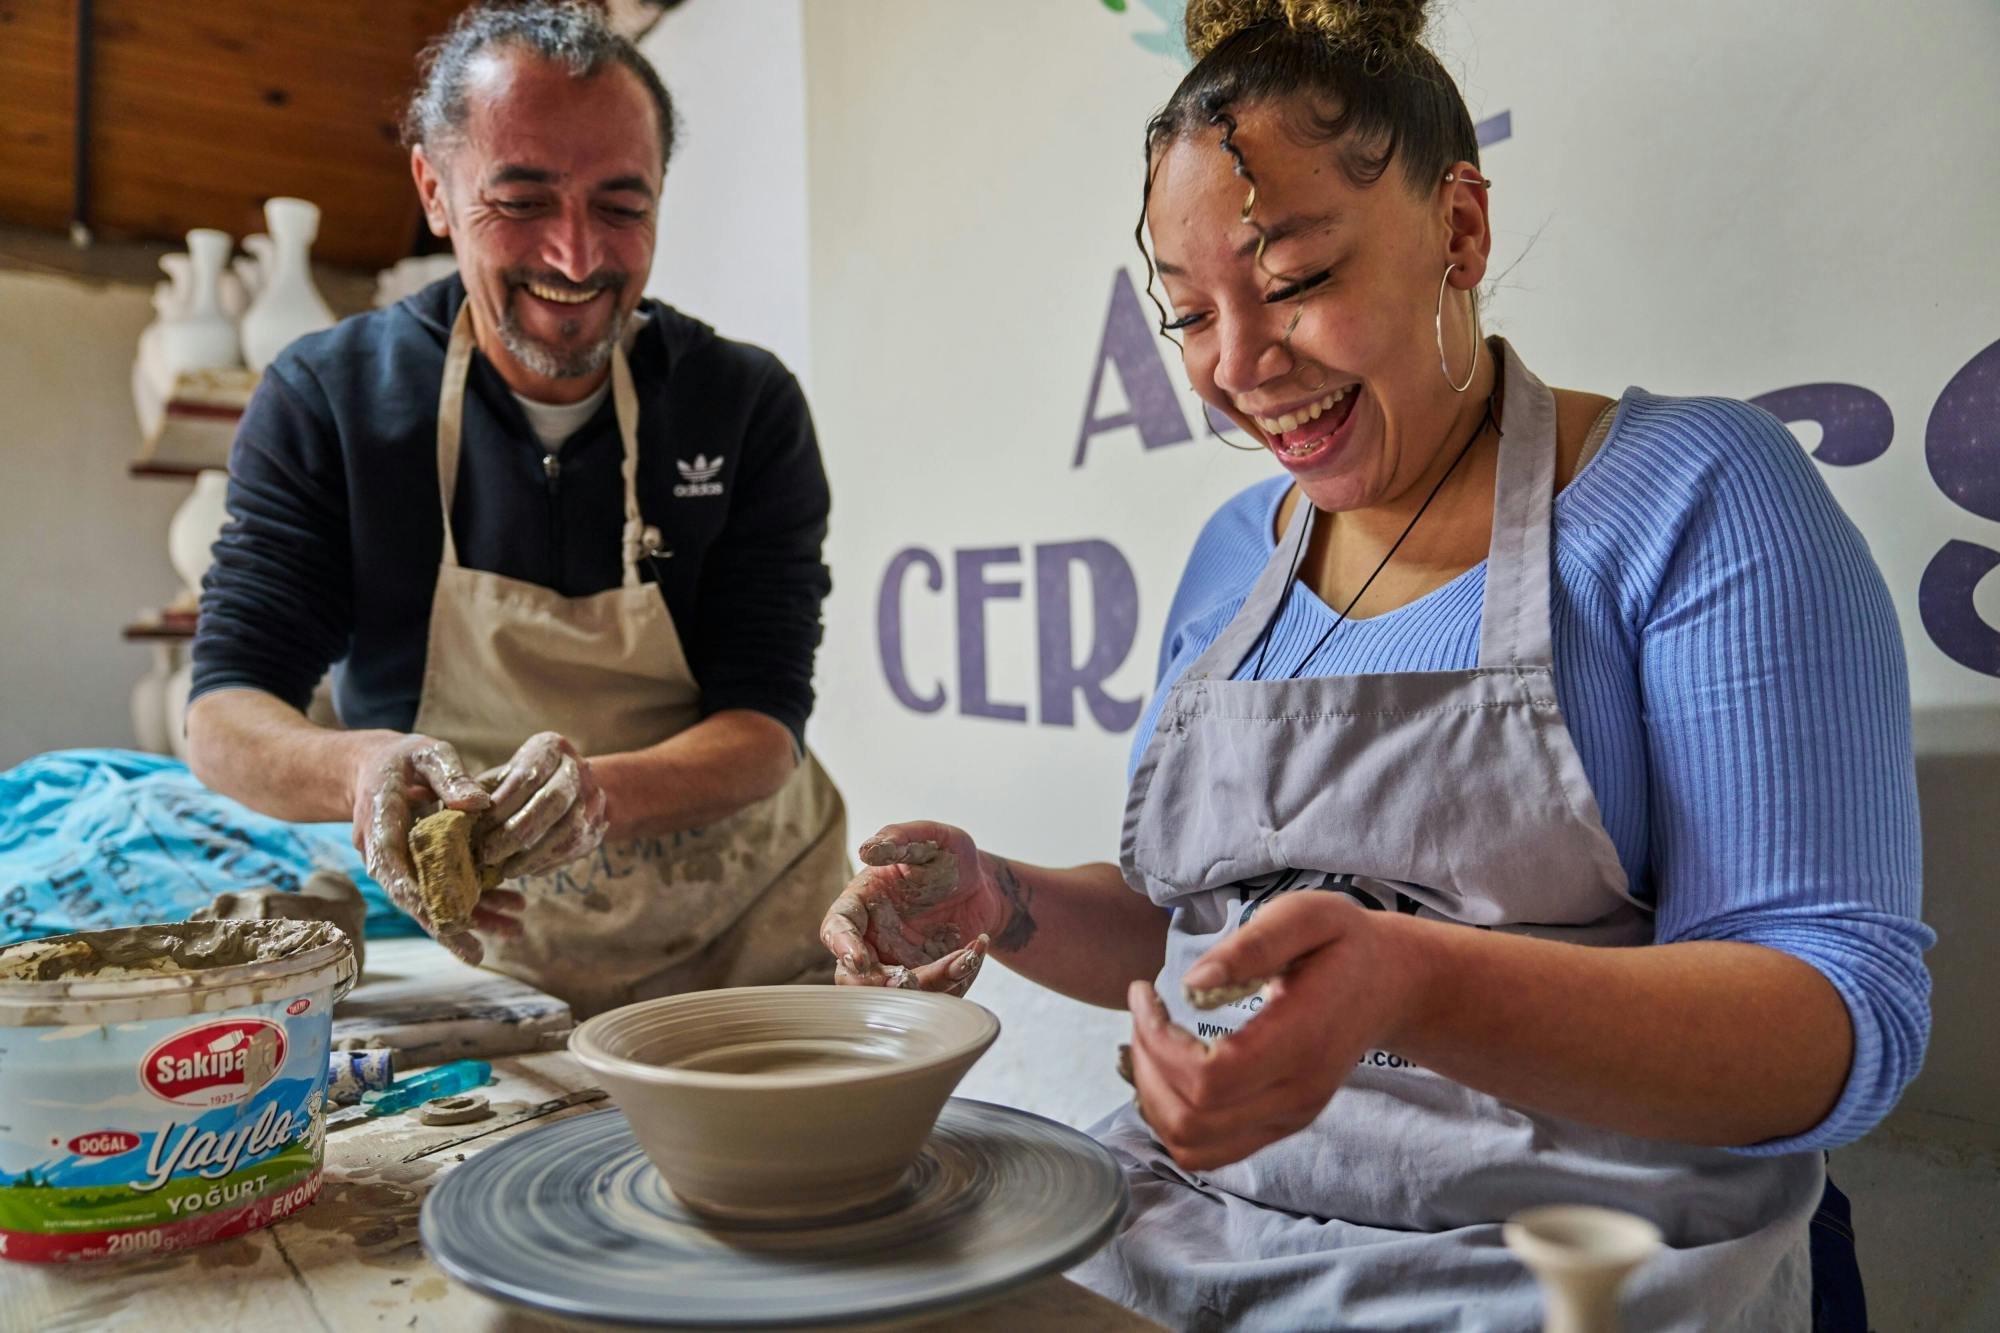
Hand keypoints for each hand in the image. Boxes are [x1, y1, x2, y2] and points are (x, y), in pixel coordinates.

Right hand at [351, 733, 523, 964]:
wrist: (376, 768)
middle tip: (476, 954)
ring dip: (472, 917)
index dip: (414, 894)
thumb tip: (479, 804)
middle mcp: (386, 854)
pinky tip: (511, 909)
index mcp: (381, 825)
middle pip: (413, 897)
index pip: (392, 866)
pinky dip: (477, 900)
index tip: (439, 919)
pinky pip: (446, 889)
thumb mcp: (427, 753)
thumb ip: (450, 775)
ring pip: (433, 899)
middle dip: (445, 925)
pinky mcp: (421, 868)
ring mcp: (403, 866)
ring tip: (513, 931)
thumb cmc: (404, 759)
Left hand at [474, 731, 608, 880]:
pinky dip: (547, 863)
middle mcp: (578, 768)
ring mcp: (594, 798)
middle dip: (517, 832)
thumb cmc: (521, 783)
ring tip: (504, 869)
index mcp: (551, 747)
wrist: (572, 788)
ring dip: (533, 854)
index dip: (502, 804)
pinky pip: (574, 849)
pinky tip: (524, 869)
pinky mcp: (599, 826)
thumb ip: (480, 792)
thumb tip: (454, 813)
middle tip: (487, 854)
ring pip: (568, 830)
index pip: (528, 776)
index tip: (477, 827)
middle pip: (553, 801)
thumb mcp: (502, 776)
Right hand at [819, 821, 1003, 994]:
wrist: (983, 885)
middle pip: (854, 976)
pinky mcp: (924, 977)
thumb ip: (900, 838)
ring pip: (895, 993)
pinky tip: (975, 950)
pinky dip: (956, 978)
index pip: (837, 927)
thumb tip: (867, 849)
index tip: (859, 958)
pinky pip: (933, 994)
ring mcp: (896, 961)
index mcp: (862, 902)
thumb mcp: (931, 838)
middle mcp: (871, 937)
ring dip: (929, 983)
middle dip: (877, 984)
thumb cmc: (949, 856)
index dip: (842, 945)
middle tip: (907, 980)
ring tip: (965, 957)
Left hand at [1125, 892, 1423, 1171]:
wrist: (1389, 984)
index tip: (1144, 993)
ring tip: (1150, 1041)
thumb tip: (1192, 984)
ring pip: (1192, 1146)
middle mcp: (1297, 1095)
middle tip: (1143, 1013)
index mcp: (1301, 1041)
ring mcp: (1290, 1118)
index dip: (1158, 1042)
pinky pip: (1207, 1150)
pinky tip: (1169, 1070)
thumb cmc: (1343, 944)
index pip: (1208, 1078)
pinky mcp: (1279, 1125)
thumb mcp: (1306, 917)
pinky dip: (1172, 1118)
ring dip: (1152, 1097)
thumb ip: (1251, 946)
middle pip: (1192, 1119)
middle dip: (1146, 1066)